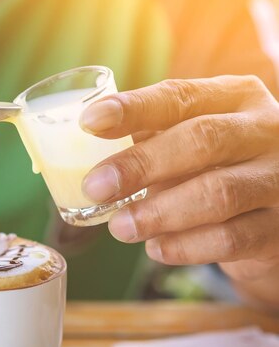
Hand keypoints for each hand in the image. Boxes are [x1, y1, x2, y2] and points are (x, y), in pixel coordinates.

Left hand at [80, 75, 278, 306]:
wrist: (276, 210)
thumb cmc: (219, 166)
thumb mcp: (192, 142)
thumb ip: (152, 140)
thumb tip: (86, 155)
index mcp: (236, 98)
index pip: (181, 97)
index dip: (134, 109)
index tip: (89, 123)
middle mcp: (265, 130)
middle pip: (202, 140)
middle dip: (141, 164)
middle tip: (94, 188)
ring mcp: (278, 179)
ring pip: (218, 193)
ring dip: (160, 213)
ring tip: (121, 228)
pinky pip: (230, 239)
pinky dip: (186, 247)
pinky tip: (156, 249)